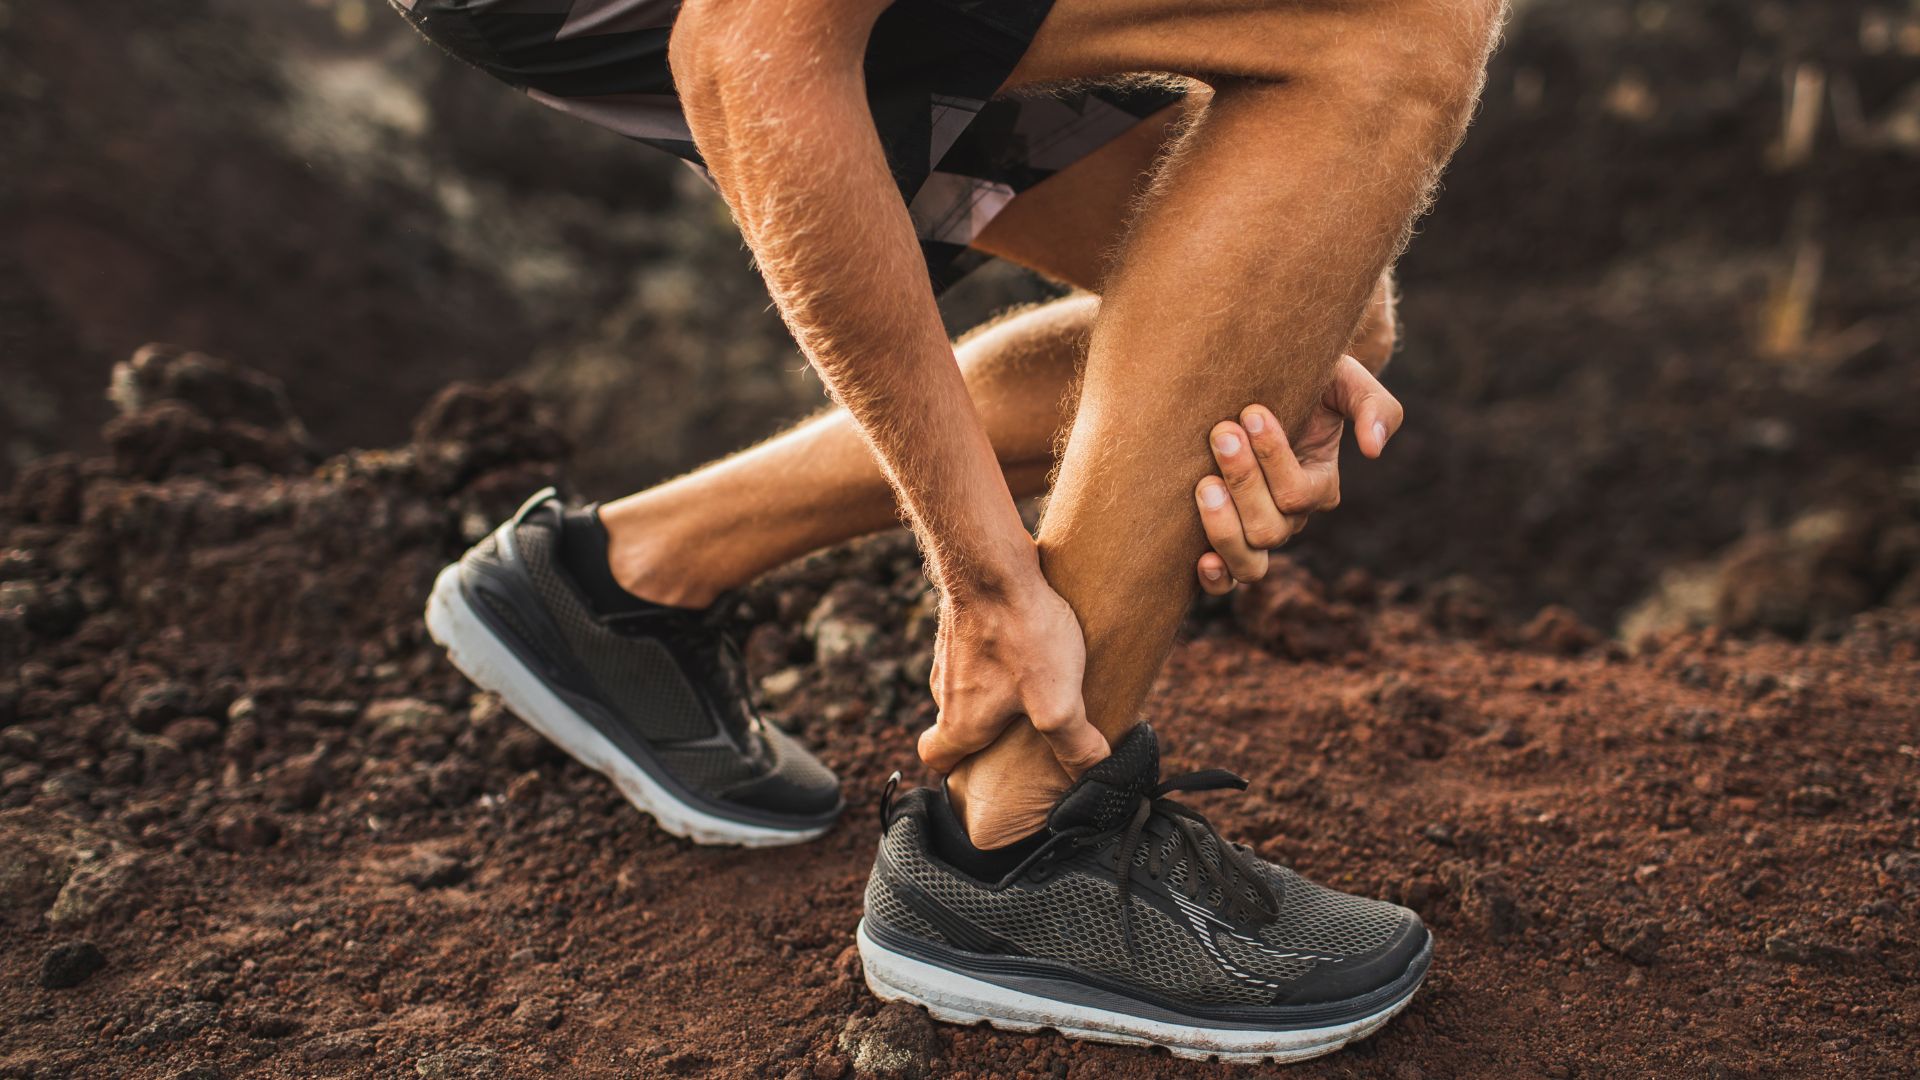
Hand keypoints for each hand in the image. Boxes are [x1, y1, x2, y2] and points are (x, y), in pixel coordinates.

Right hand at [918, 578, 1108, 777]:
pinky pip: (977, 648)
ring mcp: (950, 651)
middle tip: (1027, 724)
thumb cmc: (1021, 635)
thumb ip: (1076, 745)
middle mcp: (944, 689)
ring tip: (1039, 678)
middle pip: (958, 721)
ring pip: (967, 683)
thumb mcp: (1057, 703)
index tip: (984, 767)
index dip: (955, 769)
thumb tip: (1096, 771)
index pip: (935, 758)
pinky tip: (1034, 638)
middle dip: (988, 729)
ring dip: (996, 687)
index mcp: (960, 721)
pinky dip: (999, 651)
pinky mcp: (962, 620)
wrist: (994, 563)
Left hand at [1193, 354, 1404, 592]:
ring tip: (1204, 485)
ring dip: (1224, 527)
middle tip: (1222, 433)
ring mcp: (1255, 532)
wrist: (1258, 382)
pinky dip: (1216, 578)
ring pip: (1250, 561)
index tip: (1253, 411)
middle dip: (1244, 481)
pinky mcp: (1222, 539)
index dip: (1274, 457)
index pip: (1298, 492)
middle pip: (1270, 528)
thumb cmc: (1305, 380)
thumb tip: (1373, 449)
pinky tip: (1199, 558)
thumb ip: (1373, 406)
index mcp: (1319, 486)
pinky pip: (1226, 579)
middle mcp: (1290, 517)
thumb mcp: (1346, 381)